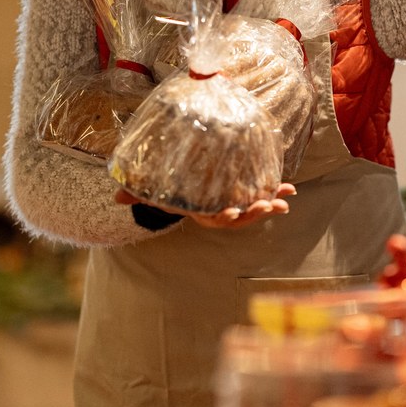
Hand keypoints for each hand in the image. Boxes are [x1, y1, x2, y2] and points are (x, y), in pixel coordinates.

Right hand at [114, 183, 295, 228]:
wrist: (185, 187)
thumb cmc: (171, 192)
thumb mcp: (155, 192)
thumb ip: (138, 193)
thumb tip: (115, 195)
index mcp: (201, 213)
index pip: (212, 219)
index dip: (222, 217)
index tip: (231, 213)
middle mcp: (219, 212)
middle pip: (239, 218)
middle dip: (253, 213)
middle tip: (267, 206)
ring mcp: (234, 205)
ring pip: (253, 210)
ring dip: (270, 205)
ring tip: (285, 200)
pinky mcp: (244, 194)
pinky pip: (261, 196)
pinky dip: (276, 192)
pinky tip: (290, 189)